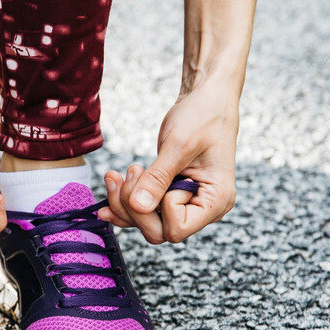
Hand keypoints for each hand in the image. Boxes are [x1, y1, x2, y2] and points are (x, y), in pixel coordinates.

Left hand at [98, 83, 237, 243]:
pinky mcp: (172, 194)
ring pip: (147, 222)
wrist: (208, 98)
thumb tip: (138, 207)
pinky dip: (126, 200)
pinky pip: (146, 209)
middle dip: (134, 207)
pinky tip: (112, 185)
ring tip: (116, 174)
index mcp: (216, 200)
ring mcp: (188, 203)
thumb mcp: (178, 145)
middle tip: (130, 172)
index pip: (177, 229)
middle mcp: (204, 209)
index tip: (161, 175)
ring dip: (125, 201)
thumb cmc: (203, 116)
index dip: (159, 208)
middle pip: (159, 231)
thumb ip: (158, 178)